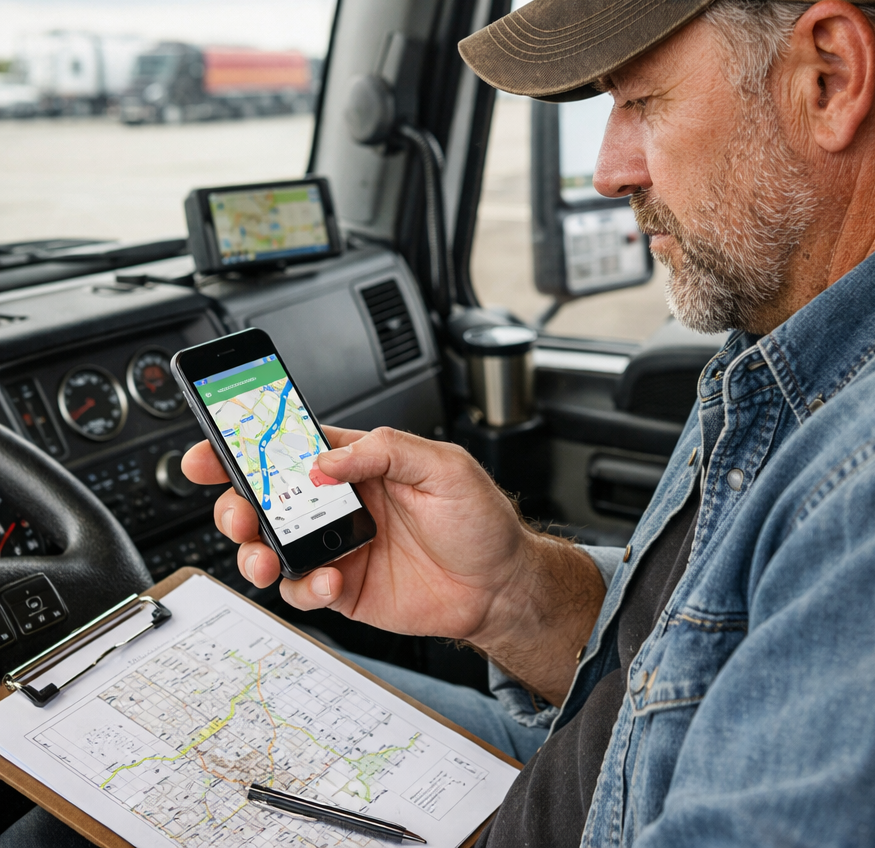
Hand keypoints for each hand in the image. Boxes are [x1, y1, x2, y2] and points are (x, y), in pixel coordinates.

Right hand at [182, 427, 604, 702]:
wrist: (501, 585)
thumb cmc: (479, 520)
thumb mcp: (444, 466)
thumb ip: (385, 450)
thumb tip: (326, 460)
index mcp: (360, 464)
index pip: (293, 447)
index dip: (246, 446)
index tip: (211, 450)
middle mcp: (340, 503)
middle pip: (267, 498)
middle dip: (236, 502)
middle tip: (237, 510)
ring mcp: (338, 547)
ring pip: (271, 546)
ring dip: (255, 549)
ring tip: (264, 553)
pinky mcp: (344, 588)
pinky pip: (301, 589)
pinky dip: (302, 586)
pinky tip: (327, 581)